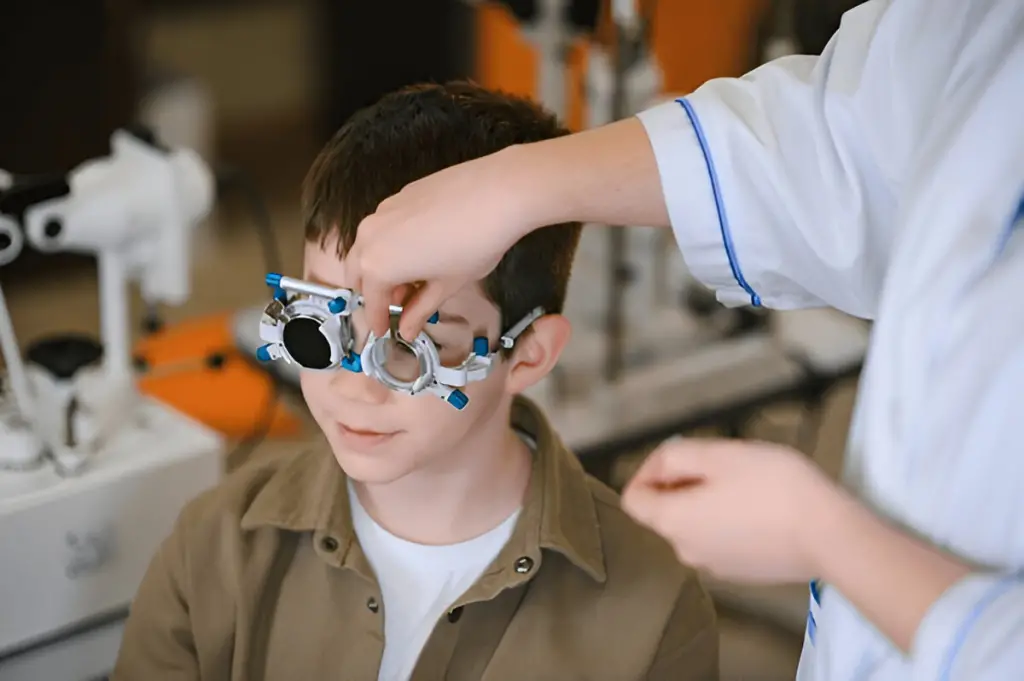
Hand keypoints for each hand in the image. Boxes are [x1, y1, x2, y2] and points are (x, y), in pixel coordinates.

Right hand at [346, 146, 542, 338]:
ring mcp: (382, 211)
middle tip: (395, 306)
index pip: (371, 302)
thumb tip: (407, 329)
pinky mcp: (398, 195)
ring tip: (411, 279)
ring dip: (380, 267)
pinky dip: (390, 244)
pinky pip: (383, 227)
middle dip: (372, 292)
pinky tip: (419, 250)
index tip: (384, 331)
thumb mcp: (447, 286)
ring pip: (368, 246)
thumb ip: (420, 309)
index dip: (377, 320)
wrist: (498, 192)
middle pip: (358, 272)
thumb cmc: (474, 245)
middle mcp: (370, 236)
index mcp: (377, 266)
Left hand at [621, 437, 843, 584]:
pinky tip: (761, 508)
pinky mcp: (743, 574)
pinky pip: (721, 541)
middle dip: (683, 483)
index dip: (648, 471)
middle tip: (720, 463)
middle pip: (665, 513)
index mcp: (672, 522)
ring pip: (695, 526)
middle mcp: (685, 551)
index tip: (679, 456)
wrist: (829, 535)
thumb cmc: (771, 486)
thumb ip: (677, 456)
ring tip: (744, 483)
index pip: (634, 499)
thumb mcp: (719, 454)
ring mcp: (715, 567)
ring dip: (707, 502)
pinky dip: (729, 522)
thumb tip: (659, 466)